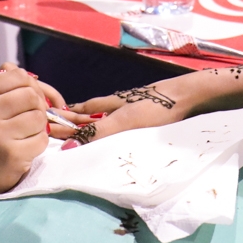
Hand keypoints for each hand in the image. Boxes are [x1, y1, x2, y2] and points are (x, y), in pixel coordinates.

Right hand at [0, 65, 52, 194]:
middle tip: (29, 118)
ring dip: (39, 127)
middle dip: (37, 107)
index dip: (30, 87)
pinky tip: (24, 148)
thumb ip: (2, 85)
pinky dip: (38, 144)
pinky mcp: (12, 155)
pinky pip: (42, 140)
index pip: (19, 76)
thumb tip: (21, 69)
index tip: (26, 99)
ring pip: (39, 117)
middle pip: (32, 96)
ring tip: (24, 134)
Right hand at [70, 76, 195, 142]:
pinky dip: (119, 121)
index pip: (83, 111)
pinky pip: (128, 118)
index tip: (52, 120)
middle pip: (95, 108)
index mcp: (112, 104)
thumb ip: (98, 132)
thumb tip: (67, 146)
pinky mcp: (151, 111)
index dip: (68, 116)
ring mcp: (137, 106)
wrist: (190, 95)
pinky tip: (124, 125)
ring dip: (99, 117)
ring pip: (111, 111)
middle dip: (80, 115)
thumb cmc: (158, 106)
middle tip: (65, 117)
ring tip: (90, 121)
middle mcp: (122, 103)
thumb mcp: (124, 121)